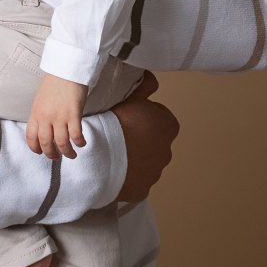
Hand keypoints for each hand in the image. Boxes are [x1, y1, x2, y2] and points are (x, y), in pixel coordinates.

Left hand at [27, 77, 89, 159]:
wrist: (66, 69)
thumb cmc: (55, 83)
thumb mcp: (41, 100)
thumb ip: (40, 114)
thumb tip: (44, 129)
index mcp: (36, 113)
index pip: (31, 137)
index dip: (35, 148)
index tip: (40, 152)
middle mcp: (46, 117)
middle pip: (46, 143)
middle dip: (51, 154)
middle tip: (56, 157)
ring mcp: (60, 116)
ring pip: (62, 142)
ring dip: (67, 152)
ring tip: (71, 155)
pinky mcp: (74, 114)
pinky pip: (76, 135)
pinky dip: (79, 142)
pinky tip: (82, 143)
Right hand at [109, 73, 178, 204]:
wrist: (98, 158)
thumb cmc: (113, 125)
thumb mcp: (130, 101)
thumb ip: (144, 89)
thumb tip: (152, 76)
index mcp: (168, 126)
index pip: (160, 119)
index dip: (143, 118)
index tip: (129, 120)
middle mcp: (167, 150)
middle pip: (154, 142)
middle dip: (141, 141)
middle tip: (120, 138)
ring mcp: (156, 172)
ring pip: (146, 163)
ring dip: (135, 160)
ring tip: (114, 156)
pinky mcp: (143, 189)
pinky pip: (137, 182)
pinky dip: (128, 178)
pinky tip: (114, 172)